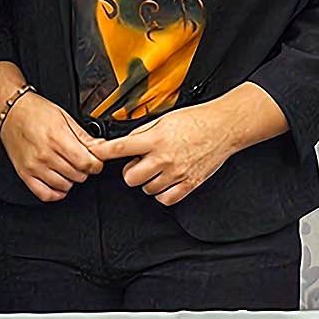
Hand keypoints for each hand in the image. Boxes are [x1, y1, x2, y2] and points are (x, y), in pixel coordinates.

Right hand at [0, 90, 105, 201]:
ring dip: (71, 179)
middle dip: (84, 169)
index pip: (86, 163)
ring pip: (65, 186)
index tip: (95, 161)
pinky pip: (45, 194)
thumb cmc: (35, 111)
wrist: (11, 111)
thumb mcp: (65, 117)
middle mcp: (45, 154)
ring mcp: (34, 166)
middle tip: (80, 160)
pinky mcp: (25, 174)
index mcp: (57, 138)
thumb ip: (84, 136)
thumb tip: (102, 147)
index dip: (96, 164)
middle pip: (78, 175)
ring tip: (67, 167)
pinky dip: (56, 193)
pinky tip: (59, 182)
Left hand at [99, 99, 250, 206]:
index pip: (120, 149)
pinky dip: (162, 193)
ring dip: (148, 181)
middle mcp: (164, 158)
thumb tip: (126, 143)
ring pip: (146, 189)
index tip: (95, 155)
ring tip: (158, 168)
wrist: (223, 126)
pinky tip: (165, 181)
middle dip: (132, 170)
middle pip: (130, 177)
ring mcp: (177, 173)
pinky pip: (165, 199)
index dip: (103, 153)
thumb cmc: (196, 120)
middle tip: (140, 162)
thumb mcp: (164, 119)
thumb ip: (143, 132)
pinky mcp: (189, 184)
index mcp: (156, 139)